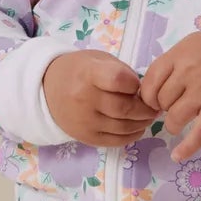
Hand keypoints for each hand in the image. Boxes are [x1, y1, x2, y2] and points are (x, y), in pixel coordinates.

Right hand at [42, 50, 158, 147]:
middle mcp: (83, 99)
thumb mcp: (99, 59)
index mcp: (88, 74)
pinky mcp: (86, 137)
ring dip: (142, 123)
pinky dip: (132, 135)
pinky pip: (116, 141)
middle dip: (146, 108)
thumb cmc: (80, 70)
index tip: (136, 85)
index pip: (119, 80)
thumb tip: (144, 94)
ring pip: (123, 127)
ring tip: (147, 116)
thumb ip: (122, 72)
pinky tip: (136, 127)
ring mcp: (84, 121)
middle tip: (153, 106)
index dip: (135, 84)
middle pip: (125, 108)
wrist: (48, 89)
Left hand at [136, 30, 200, 162]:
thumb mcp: (184, 49)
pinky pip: (199, 133)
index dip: (148, 95)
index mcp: (178, 57)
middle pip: (161, 101)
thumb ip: (166, 68)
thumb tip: (145, 97)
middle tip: (178, 101)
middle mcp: (189, 73)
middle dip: (164, 106)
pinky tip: (177, 156)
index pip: (150, 83)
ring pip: (174, 118)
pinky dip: (187, 147)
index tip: (156, 98)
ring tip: (184, 116)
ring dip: (174, 122)